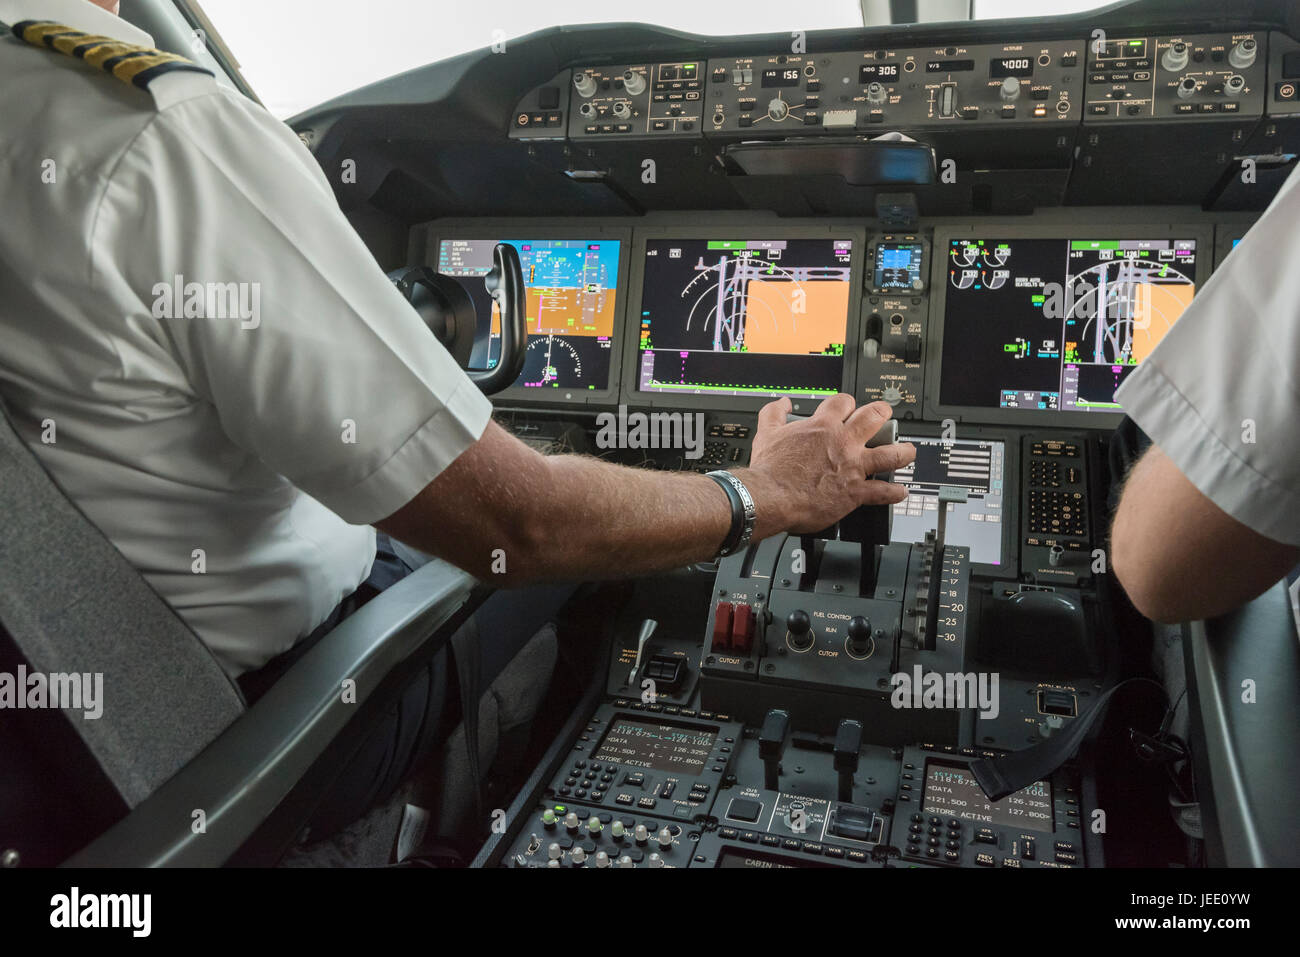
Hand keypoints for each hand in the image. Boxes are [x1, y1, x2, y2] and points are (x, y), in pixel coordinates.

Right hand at [741, 394, 915, 534]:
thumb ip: (774, 413)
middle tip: (886, 417)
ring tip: (908, 452)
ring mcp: (852, 467)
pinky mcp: (855, 491)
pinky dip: (894, 493)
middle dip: (884, 414)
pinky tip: (900, 492)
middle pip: (875, 418)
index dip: (849, 403)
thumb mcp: (767, 433)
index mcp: (822, 426)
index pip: (844, 402)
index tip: (849, 408)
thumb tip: (782, 403)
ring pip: (891, 454)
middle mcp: (842, 443)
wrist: (770, 496)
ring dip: (904, 453)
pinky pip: (883, 492)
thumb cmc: (769, 469)